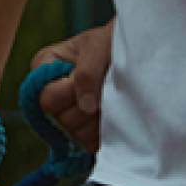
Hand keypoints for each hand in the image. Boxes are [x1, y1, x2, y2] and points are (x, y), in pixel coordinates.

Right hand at [31, 20, 114, 154]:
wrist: (140, 55)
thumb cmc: (114, 42)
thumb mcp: (99, 46)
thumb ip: (87, 72)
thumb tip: (85, 107)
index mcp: (44, 67)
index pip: (45, 95)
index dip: (68, 90)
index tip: (87, 76)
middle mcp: (50, 93)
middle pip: (59, 117)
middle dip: (87, 105)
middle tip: (106, 88)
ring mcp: (66, 116)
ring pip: (75, 133)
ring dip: (99, 119)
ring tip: (112, 99)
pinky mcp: (84, 133)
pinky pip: (89, 143)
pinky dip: (106, 132)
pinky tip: (115, 114)